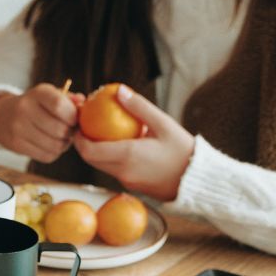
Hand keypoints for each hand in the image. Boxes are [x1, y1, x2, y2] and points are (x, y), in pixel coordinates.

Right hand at [0, 83, 84, 162]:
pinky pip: (46, 156)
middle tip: (69, 130)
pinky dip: (53, 153)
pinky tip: (50, 145)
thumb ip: (69, 99)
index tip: (74, 119)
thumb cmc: (35, 105)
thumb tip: (82, 103)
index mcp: (37, 93)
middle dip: (70, 133)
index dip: (72, 116)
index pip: (59, 105)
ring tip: (60, 138)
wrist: (2, 116)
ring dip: (63, 144)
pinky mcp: (16, 144)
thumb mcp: (50, 96)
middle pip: (59, 129)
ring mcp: (18, 128)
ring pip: (55, 145)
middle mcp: (25, 108)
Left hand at [74, 84, 195, 200]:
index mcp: (128, 155)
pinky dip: (109, 157)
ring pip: (101, 166)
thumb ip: (139, 107)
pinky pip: (114, 170)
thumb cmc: (184, 150)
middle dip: (82, 143)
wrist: (198, 181)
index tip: (78, 123)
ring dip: (95, 151)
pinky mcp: (132, 186)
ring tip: (98, 132)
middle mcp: (123, 171)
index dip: (78, 138)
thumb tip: (119, 90)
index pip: (89, 150)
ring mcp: (127, 181)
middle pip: (90, 159)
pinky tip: (117, 143)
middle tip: (84, 125)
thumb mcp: (164, 124)